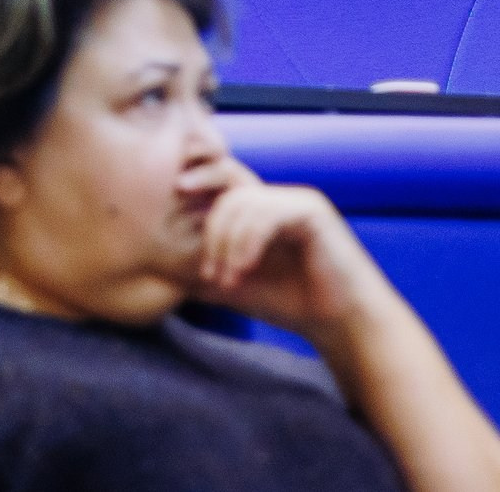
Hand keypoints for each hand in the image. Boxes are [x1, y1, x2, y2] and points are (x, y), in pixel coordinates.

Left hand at [186, 159, 388, 346]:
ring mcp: (296, 200)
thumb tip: (161, 268)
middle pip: (226, 187)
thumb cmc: (290, 303)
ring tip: (227, 281)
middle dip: (208, 228)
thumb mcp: (235, 285)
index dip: (198, 176)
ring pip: (242, 202)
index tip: (175, 190)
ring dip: (226, 244)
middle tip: (206, 271)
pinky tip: (244, 270)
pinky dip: (248, 243)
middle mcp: (278, 197)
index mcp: (260, 208)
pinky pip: (266, 214)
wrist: (339, 324)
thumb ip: (204, 270)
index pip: (223, 177)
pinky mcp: (312, 212)